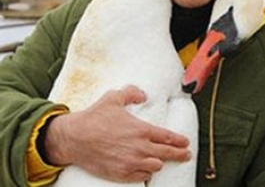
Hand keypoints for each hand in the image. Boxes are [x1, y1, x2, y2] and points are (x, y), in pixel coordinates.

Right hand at [45, 85, 190, 181]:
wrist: (72, 138)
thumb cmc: (93, 118)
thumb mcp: (113, 98)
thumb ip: (131, 93)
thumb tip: (142, 95)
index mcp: (141, 130)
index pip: (168, 137)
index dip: (180, 141)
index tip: (186, 142)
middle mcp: (140, 148)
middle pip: (168, 154)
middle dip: (180, 154)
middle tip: (186, 155)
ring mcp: (131, 162)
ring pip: (156, 167)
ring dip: (159, 163)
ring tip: (161, 161)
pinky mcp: (121, 173)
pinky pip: (141, 177)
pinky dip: (146, 173)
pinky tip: (146, 170)